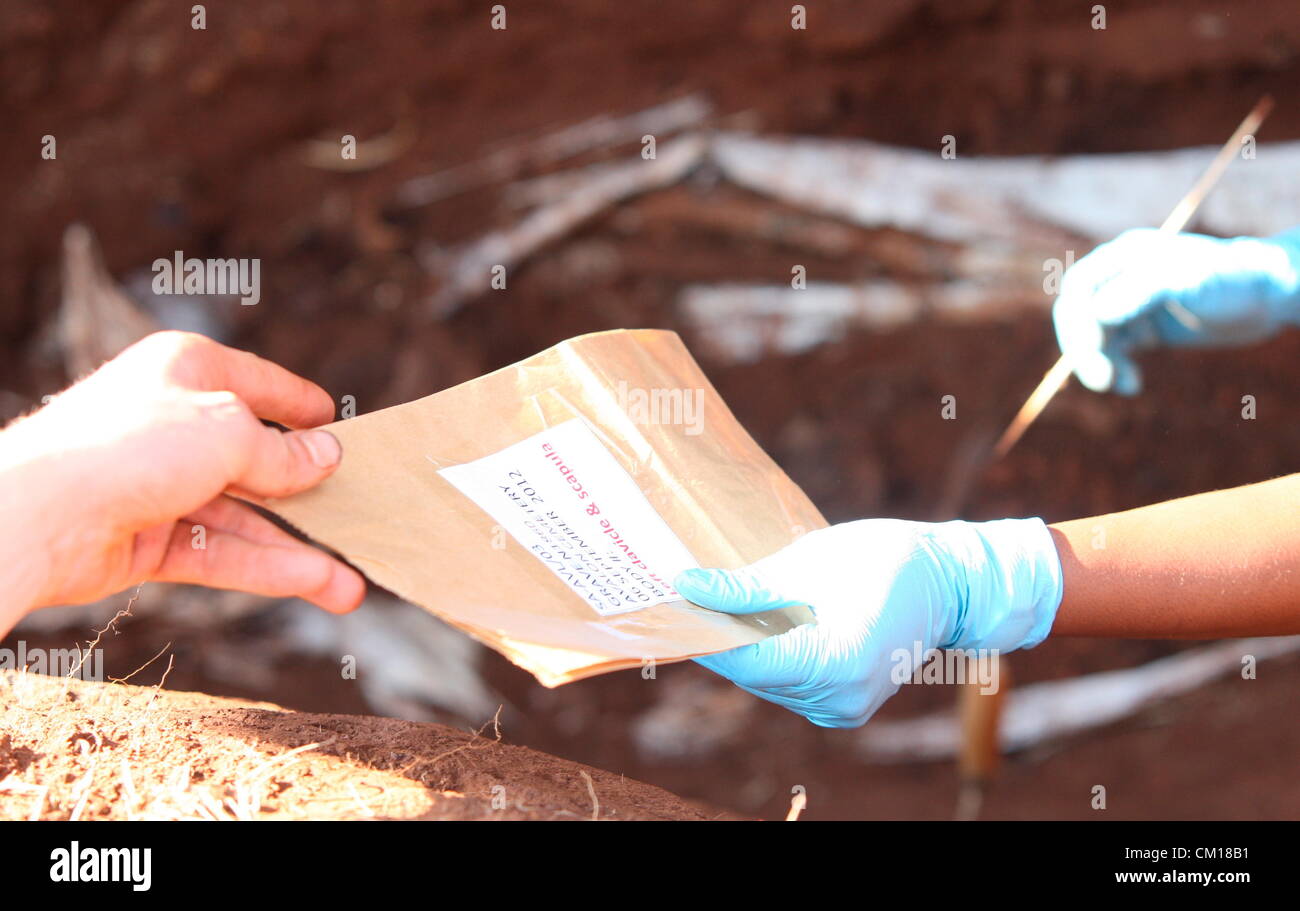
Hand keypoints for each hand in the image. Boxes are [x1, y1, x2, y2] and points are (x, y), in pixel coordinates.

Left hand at [0, 331, 365, 633]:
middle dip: (309, 496)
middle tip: (359, 517)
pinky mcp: (146, 539)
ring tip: (349, 584)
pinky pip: (217, 552)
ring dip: (295, 549)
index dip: (300, 405)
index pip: (257, 383)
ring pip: (242, 518)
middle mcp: (172, 423)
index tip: (339, 424)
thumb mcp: (229, 433)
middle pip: (256, 460)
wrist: (37, 513)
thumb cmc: (131, 446)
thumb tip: (327, 458)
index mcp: (185, 370)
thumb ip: (284, 453)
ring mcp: (158, 484)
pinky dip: (263, 567)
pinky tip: (312, 582)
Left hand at [673, 518, 1062, 727]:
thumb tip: (687, 588)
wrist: (951, 583)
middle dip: (718, 637)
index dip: (701, 636)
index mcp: (833, 661)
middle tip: (681, 599)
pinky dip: (771, 656)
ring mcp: (842, 709)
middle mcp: (837, 699)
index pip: (744, 659)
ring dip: (743, 647)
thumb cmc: (884, 560)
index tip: (664, 612)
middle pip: (751, 672)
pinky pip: (789, 684)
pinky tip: (758, 623)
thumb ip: (745, 587)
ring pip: (766, 680)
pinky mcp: (844, 707)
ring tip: (717, 605)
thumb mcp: (808, 564)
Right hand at [1053, 227, 1299, 393]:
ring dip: (1099, 364)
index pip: (1079, 288)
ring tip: (1124, 386)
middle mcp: (1120, 277)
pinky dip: (1115, 370)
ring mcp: (1129, 303)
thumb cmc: (1232, 281)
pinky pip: (1112, 351)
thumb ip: (1140, 291)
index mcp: (1125, 256)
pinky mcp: (1141, 328)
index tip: (1095, 349)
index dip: (1078, 320)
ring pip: (1093, 337)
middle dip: (1085, 349)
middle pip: (1078, 315)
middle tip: (1102, 381)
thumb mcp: (1188, 281)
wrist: (1267, 298)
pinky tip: (1131, 385)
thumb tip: (1094, 313)